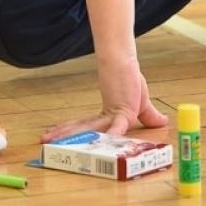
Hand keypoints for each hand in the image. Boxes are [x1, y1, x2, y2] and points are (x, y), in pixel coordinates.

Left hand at [38, 57, 168, 142]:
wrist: (126, 62)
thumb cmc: (131, 81)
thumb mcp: (141, 105)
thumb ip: (148, 116)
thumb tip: (162, 121)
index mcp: (104, 117)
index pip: (83, 128)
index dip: (69, 134)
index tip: (53, 137)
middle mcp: (103, 117)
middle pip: (80, 130)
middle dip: (62, 136)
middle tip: (42, 141)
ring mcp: (112, 115)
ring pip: (89, 130)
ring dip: (72, 136)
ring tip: (55, 141)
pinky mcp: (124, 111)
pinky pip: (118, 127)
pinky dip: (112, 135)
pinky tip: (106, 143)